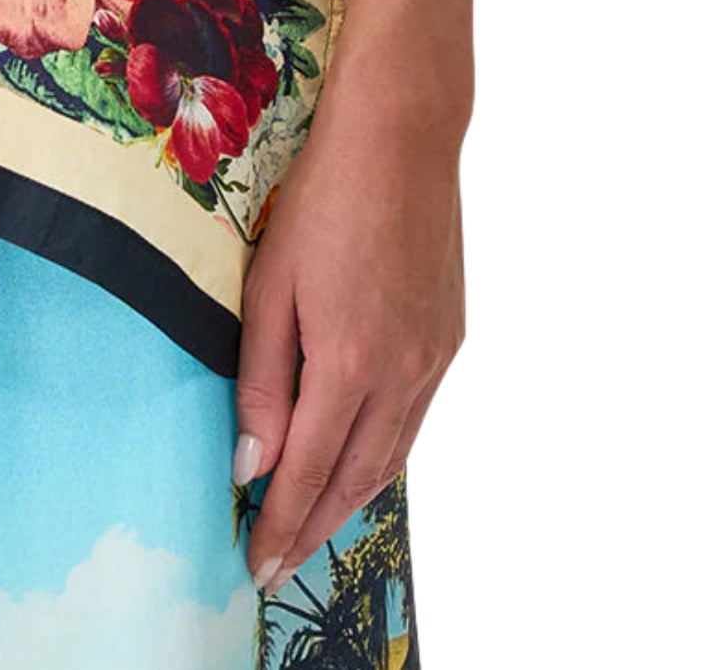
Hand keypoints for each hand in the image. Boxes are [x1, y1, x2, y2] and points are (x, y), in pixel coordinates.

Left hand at [234, 69, 464, 587]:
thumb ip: (260, 379)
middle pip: (356, 479)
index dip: (282, 524)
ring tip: (316, 528)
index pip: (309, 472)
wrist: (402, 138)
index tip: (258, 565)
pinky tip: (361, 462)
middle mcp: (401, 374)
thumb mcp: (270, 285)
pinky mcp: (449, 337)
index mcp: (350, 363)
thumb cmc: (323, 200)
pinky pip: (414, 419)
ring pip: (391, 456)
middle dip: (316, 527)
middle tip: (280, 564)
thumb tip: (253, 463)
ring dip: (352, 500)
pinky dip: (384, 455)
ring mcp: (434, 358)